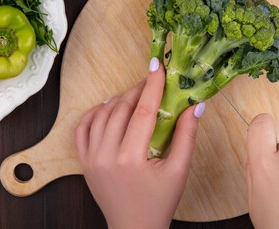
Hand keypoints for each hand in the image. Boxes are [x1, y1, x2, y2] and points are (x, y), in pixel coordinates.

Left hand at [75, 57, 204, 228]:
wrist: (134, 228)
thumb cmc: (159, 202)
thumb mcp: (179, 171)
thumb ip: (187, 136)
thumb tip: (195, 106)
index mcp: (132, 159)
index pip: (144, 111)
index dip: (152, 85)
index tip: (157, 65)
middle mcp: (106, 156)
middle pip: (122, 109)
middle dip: (138, 89)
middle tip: (151, 80)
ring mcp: (91, 159)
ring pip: (102, 115)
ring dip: (119, 99)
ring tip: (135, 95)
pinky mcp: (84, 162)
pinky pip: (83, 128)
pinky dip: (95, 113)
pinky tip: (108, 107)